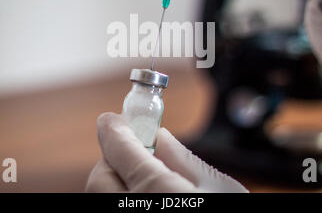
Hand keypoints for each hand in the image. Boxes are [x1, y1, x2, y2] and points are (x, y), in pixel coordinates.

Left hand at [86, 112, 247, 192]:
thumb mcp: (221, 188)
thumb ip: (184, 160)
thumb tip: (161, 138)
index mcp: (156, 192)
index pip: (118, 148)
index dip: (113, 128)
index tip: (112, 118)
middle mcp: (131, 209)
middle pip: (100, 176)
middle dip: (113, 159)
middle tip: (139, 153)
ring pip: (102, 195)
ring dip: (117, 181)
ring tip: (149, 179)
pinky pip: (114, 204)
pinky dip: (123, 194)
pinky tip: (149, 194)